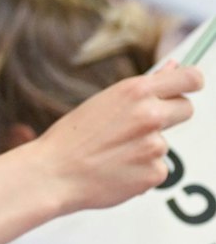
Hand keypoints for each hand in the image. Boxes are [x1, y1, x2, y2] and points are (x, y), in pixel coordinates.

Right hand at [32, 60, 201, 212]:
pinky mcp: (154, 173)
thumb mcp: (102, 103)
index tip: (187, 88)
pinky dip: (140, 172)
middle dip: (168, 117)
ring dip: (145, 149)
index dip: (191, 83)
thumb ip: (141, 89)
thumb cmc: (70, 139)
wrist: (51, 176)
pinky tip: (115, 172)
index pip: (189, 78)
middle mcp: (150, 115)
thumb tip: (172, 67)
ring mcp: (154, 145)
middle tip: (137, 128)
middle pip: (185, 109)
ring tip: (111, 156)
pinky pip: (157, 169)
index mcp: (135, 91)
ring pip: (163, 143)